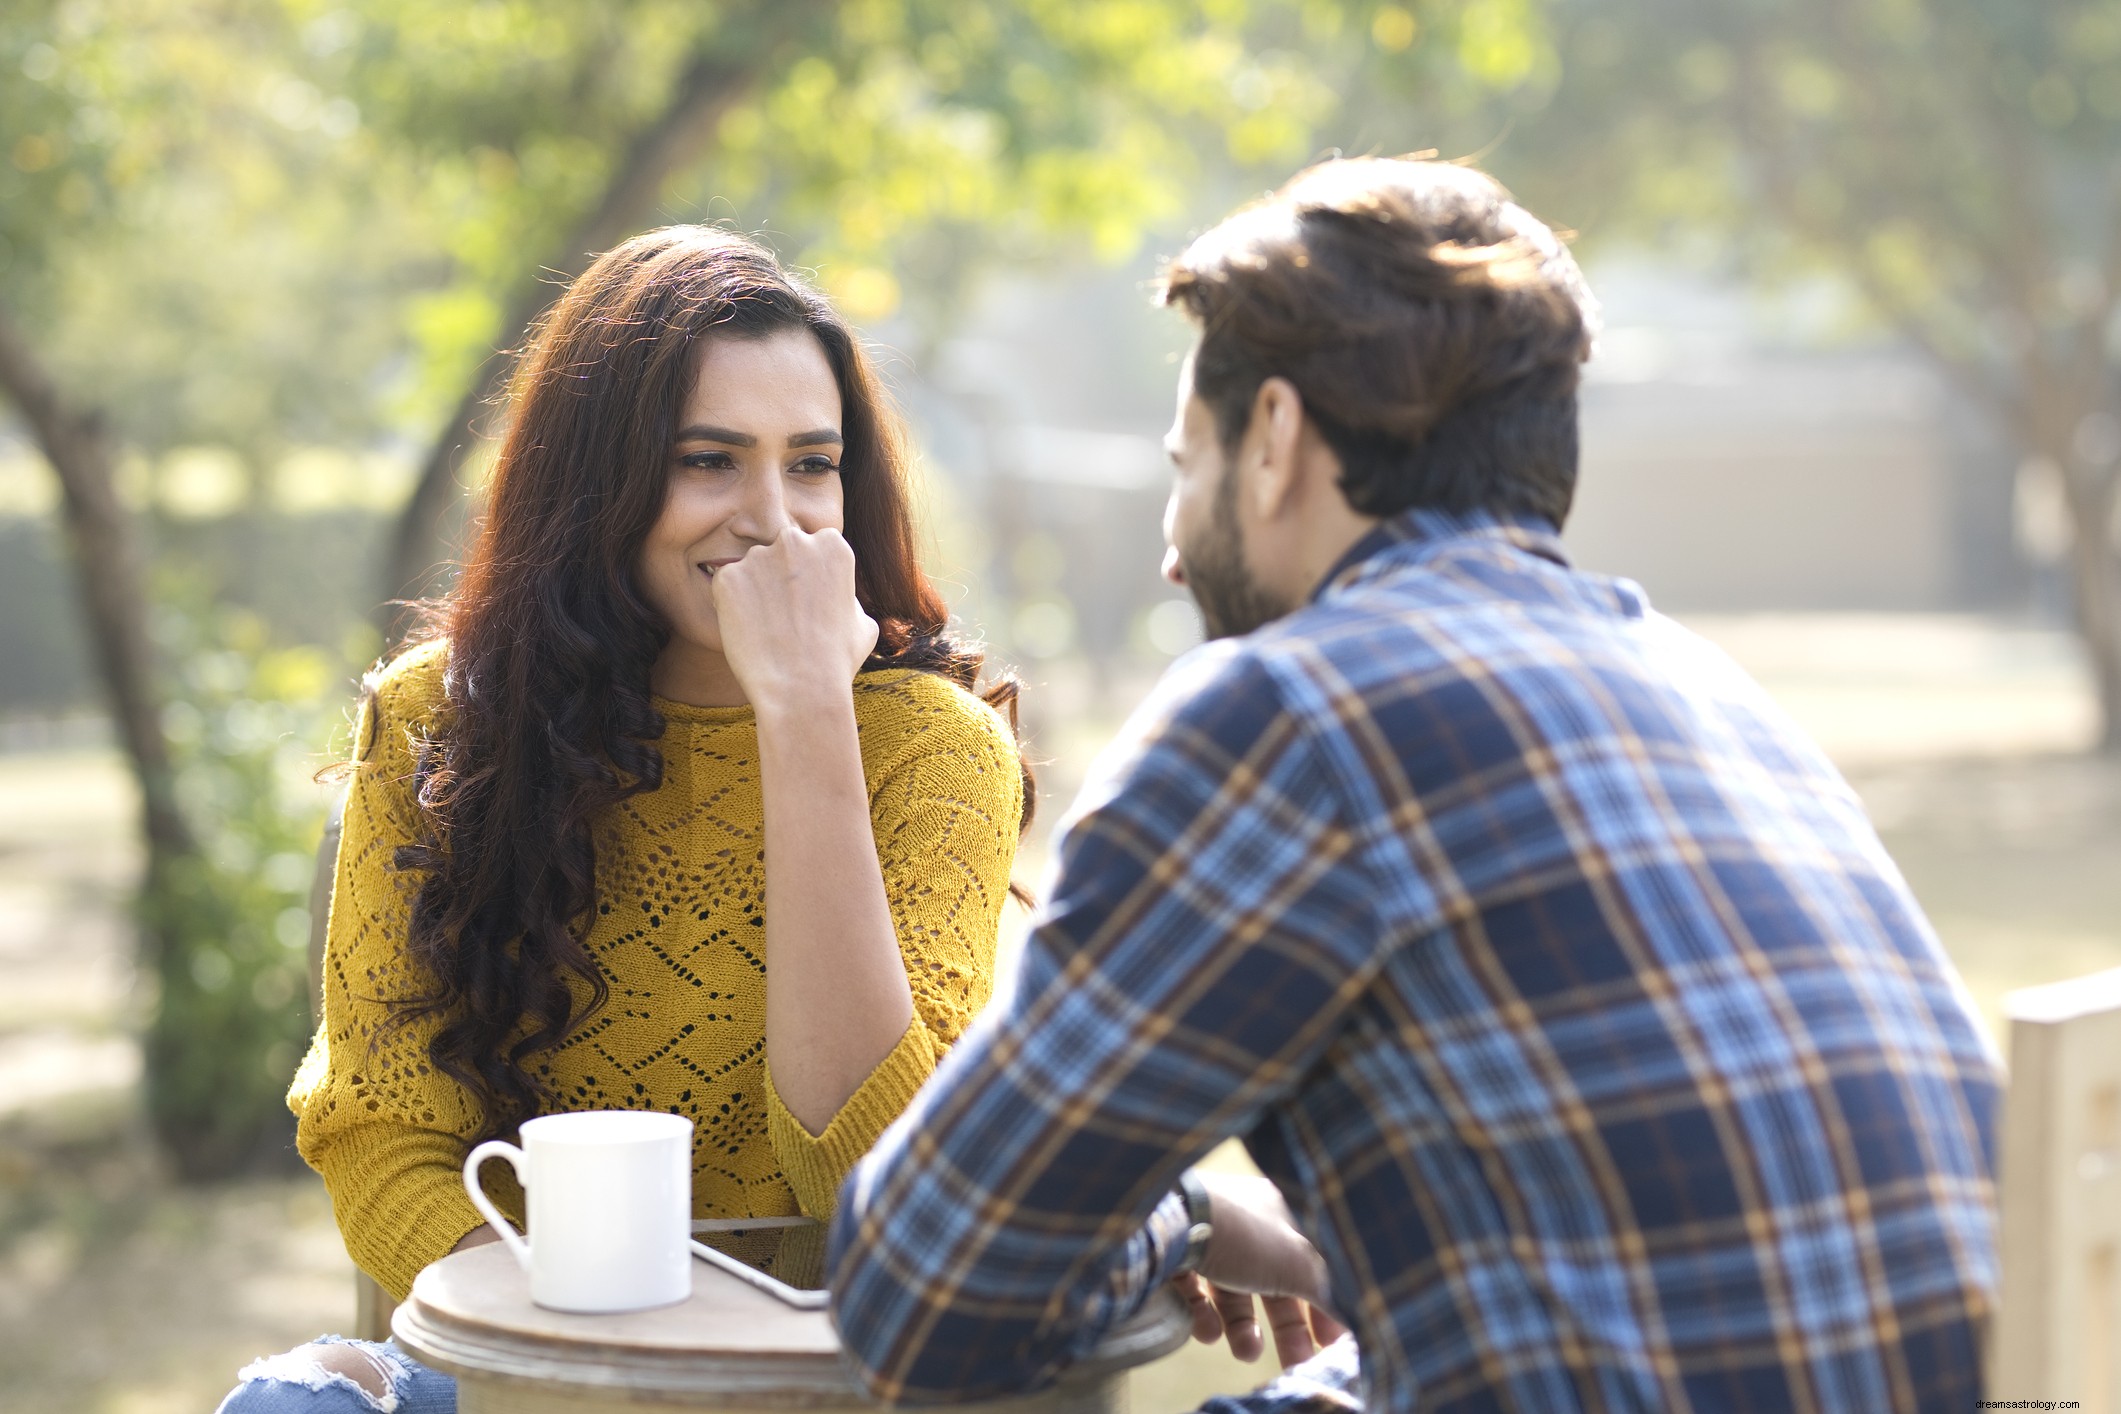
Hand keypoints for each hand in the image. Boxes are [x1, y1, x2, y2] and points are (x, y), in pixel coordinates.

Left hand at [710, 527, 878, 708]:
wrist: (801, 688)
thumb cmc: (837, 661)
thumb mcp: (863, 622)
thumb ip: (846, 595)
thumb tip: (835, 593)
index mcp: (832, 545)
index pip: (813, 546)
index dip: (809, 576)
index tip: (807, 602)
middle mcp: (794, 542)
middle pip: (781, 552)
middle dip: (781, 577)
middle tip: (785, 616)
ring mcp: (758, 557)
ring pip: (752, 570)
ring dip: (756, 592)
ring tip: (767, 630)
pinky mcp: (728, 577)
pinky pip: (727, 587)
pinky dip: (732, 607)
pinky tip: (749, 632)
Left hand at [1170, 1173, 1346, 1366]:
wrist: (1169, 1218)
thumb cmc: (1243, 1236)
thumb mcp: (1297, 1263)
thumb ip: (1325, 1290)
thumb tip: (1349, 1314)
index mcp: (1280, 1214)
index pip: (1310, 1262)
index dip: (1323, 1302)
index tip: (1330, 1341)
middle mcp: (1245, 1222)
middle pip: (1273, 1283)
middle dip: (1286, 1328)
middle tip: (1295, 1363)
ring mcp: (1206, 1237)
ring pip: (1232, 1292)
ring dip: (1243, 1329)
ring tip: (1245, 1351)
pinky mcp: (1173, 1254)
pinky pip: (1194, 1292)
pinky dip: (1203, 1317)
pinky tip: (1206, 1331)